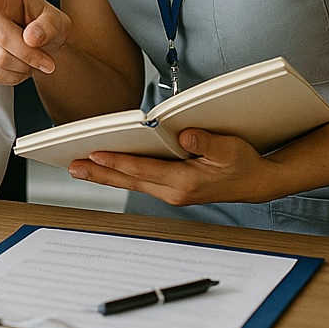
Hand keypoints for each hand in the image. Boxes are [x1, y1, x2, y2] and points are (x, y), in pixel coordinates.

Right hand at [0, 0, 70, 84]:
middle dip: (29, 55)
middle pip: (2, 40)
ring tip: (33, 59)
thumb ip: (48, 26)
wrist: (45, 43)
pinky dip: (15, 77)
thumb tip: (31, 38)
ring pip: (0, 60)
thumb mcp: (58, 20)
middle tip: (48, 62)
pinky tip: (22, 66)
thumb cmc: (48, 25)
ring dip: (24, 67)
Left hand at [67, 128, 281, 205]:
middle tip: (72, 166)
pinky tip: (104, 168)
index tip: (95, 154)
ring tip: (78, 167)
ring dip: (104, 176)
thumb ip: (206, 141)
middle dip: (99, 173)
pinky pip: (139, 182)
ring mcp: (171, 192)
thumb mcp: (231, 149)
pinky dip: (119, 175)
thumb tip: (183, 135)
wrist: (256, 181)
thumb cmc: (243, 163)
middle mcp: (173, 191)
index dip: (118, 162)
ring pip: (131, 183)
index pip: (143, 170)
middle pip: (129, 181)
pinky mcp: (171, 188)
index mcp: (186, 182)